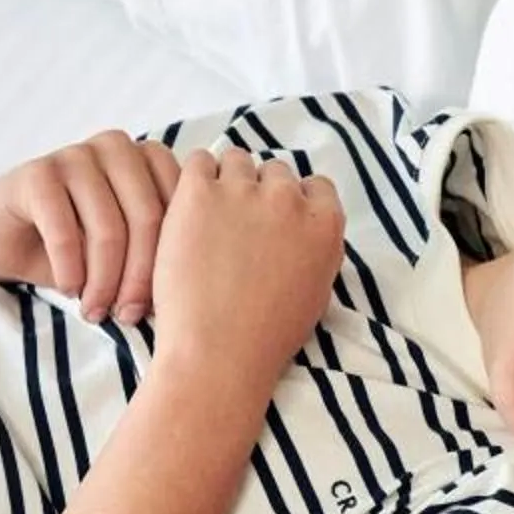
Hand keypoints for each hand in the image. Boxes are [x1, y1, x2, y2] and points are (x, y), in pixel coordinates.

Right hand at [0, 131, 183, 320]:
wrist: (3, 241)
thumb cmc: (74, 249)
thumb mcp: (127, 251)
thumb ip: (160, 251)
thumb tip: (196, 292)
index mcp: (150, 159)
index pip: (180, 209)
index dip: (171, 263)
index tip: (159, 306)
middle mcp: (117, 148)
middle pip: (148, 219)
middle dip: (139, 277)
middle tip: (125, 315)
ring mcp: (76, 154)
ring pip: (108, 227)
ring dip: (103, 280)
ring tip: (94, 309)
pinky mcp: (37, 172)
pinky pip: (64, 227)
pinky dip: (69, 267)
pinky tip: (68, 288)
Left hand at [150, 149, 346, 393]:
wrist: (218, 352)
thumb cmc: (266, 336)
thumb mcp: (317, 293)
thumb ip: (316, 249)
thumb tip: (303, 228)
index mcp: (325, 224)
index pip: (315, 186)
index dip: (295, 202)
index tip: (276, 223)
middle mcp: (289, 200)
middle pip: (275, 172)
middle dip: (259, 193)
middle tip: (238, 227)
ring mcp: (244, 192)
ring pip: (236, 161)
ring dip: (226, 182)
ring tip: (210, 218)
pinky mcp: (199, 193)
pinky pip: (198, 162)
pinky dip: (195, 179)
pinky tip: (188, 209)